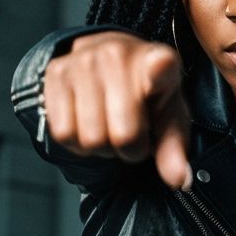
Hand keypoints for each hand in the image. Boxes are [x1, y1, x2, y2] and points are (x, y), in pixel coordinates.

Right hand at [42, 30, 192, 190]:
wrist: (111, 61)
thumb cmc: (147, 95)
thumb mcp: (169, 118)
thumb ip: (174, 149)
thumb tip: (179, 181)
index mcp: (160, 61)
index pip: (159, 65)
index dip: (159, 69)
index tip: (160, 64)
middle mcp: (118, 54)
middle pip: (123, 136)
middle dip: (130, 149)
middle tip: (133, 133)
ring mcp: (83, 60)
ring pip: (90, 139)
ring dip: (102, 147)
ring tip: (110, 126)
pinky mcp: (56, 72)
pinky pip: (64, 133)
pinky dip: (77, 142)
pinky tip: (88, 124)